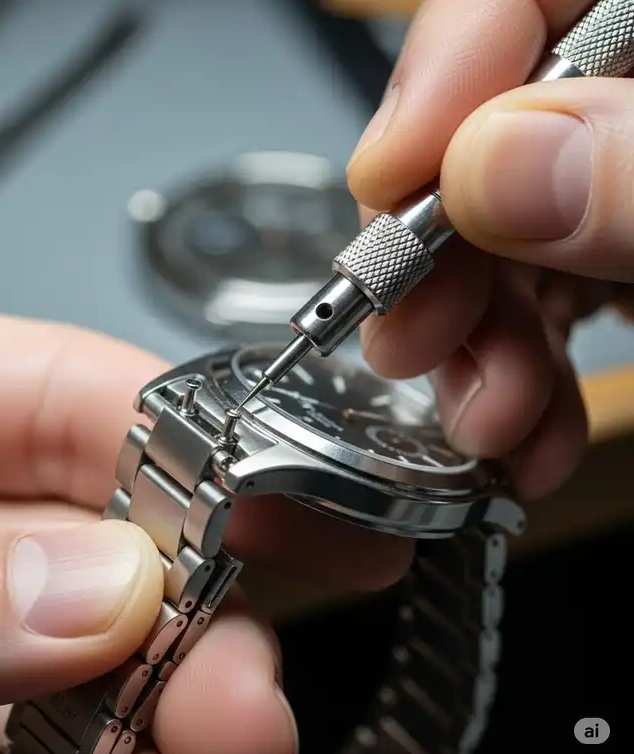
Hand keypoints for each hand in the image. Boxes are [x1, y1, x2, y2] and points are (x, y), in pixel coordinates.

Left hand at [0, 295, 414, 753]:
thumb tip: (100, 593)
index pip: (75, 389)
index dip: (202, 444)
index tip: (305, 508)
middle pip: (99, 527)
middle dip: (196, 602)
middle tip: (255, 679)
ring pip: (72, 644)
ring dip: (160, 697)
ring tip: (225, 742)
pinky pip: (13, 728)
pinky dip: (90, 750)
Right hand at [346, 0, 633, 499]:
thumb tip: (495, 164)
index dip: (440, 76)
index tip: (389, 177)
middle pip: (488, 134)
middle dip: (437, 254)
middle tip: (413, 337)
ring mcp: (618, 186)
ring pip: (496, 237)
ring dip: (470, 345)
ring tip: (484, 422)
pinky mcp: (616, 260)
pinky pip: (537, 300)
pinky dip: (515, 375)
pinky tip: (520, 431)